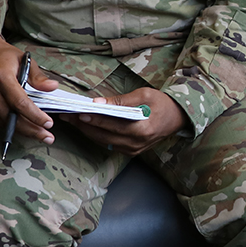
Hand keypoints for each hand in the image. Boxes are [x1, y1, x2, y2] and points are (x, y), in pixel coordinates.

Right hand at [0, 32, 57, 142]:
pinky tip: (22, 129)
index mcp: (1, 76)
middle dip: (31, 130)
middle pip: (11, 117)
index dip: (35, 116)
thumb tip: (53, 87)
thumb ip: (38, 76)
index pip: (20, 102)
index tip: (49, 123)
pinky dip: (8, 127)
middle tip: (48, 137)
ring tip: (38, 135)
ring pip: (2, 122)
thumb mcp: (24, 59)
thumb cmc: (3, 55)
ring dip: (21, 131)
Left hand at [58, 88, 188, 155]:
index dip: (93, 118)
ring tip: (73, 120)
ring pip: (103, 141)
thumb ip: (120, 101)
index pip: (111, 124)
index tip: (78, 113)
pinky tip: (87, 126)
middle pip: (103, 135)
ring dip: (87, 131)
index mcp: (141, 129)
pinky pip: (109, 144)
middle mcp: (136, 143)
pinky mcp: (131, 152)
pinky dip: (97, 135)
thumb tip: (98, 102)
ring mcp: (133, 150)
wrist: (177, 117)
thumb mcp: (144, 95)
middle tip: (68, 116)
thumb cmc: (162, 103)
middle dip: (84, 125)